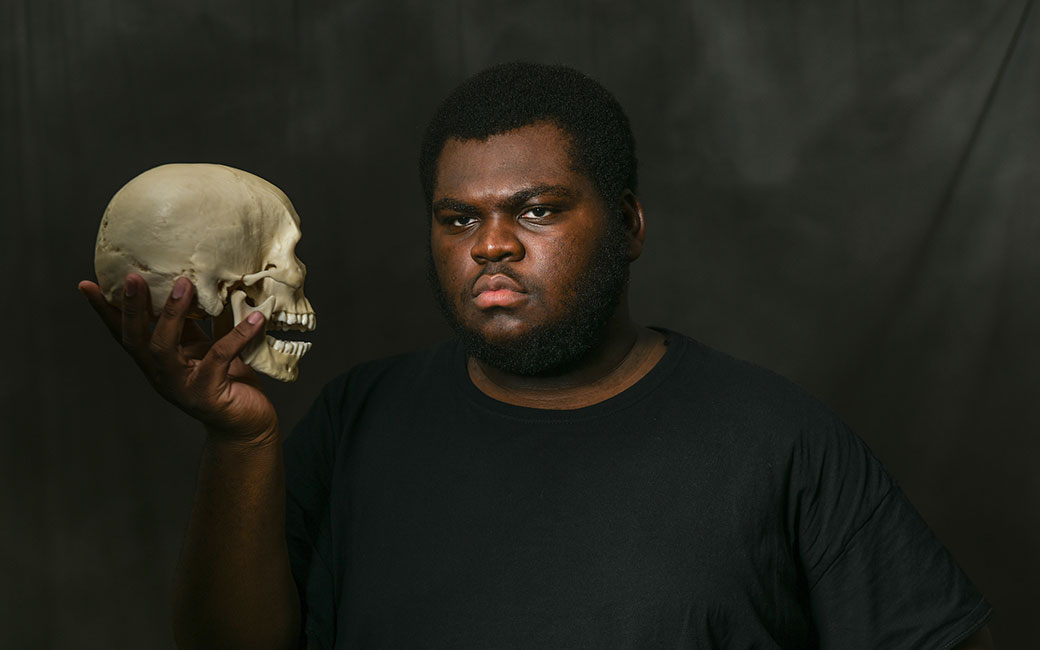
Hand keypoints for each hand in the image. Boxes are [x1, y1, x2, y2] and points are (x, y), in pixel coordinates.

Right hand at [79, 274, 277, 443]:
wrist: (248, 426)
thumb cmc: (228, 383)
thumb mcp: (205, 350)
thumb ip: (194, 326)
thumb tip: (193, 284)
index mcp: (157, 362)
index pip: (125, 333)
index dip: (106, 312)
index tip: (87, 285)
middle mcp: (162, 375)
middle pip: (136, 339)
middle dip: (132, 308)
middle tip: (133, 277)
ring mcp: (182, 386)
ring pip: (164, 348)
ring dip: (171, 315)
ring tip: (184, 284)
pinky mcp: (208, 394)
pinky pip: (219, 357)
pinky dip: (237, 336)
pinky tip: (255, 318)